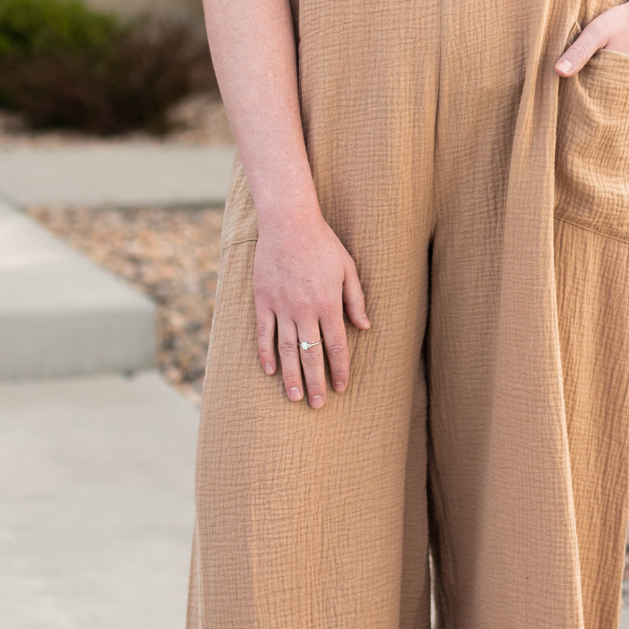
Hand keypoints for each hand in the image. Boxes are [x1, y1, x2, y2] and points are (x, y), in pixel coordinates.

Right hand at [253, 209, 369, 407]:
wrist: (288, 223)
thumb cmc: (322, 243)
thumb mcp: (348, 268)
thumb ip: (355, 299)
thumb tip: (365, 327)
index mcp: (328, 303)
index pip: (336, 345)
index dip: (340, 368)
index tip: (341, 387)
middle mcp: (304, 310)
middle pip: (311, 354)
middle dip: (316, 382)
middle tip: (318, 405)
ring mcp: (281, 306)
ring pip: (287, 349)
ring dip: (291, 376)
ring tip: (295, 397)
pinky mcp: (263, 300)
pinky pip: (263, 333)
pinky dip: (266, 353)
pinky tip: (270, 371)